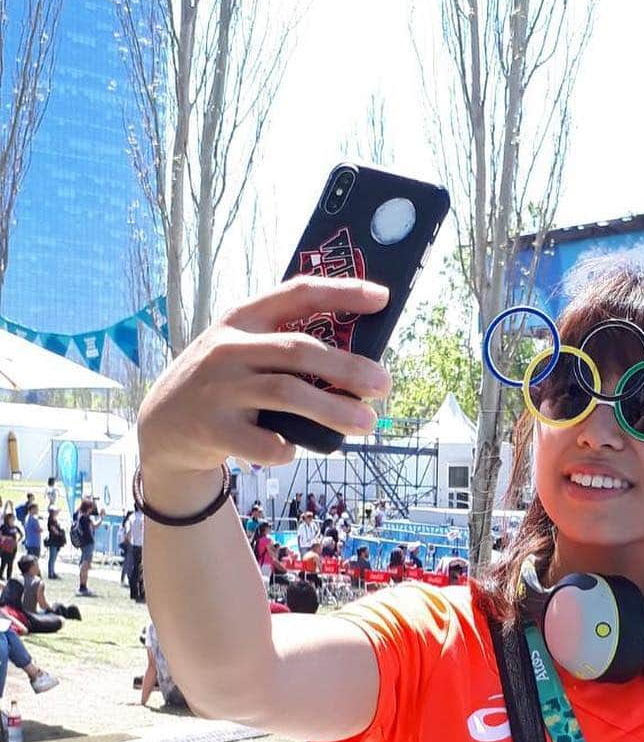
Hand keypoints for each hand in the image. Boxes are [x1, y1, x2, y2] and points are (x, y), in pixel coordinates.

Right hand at [137, 278, 391, 477]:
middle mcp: (229, 348)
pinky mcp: (212, 429)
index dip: (341, 292)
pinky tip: (293, 448)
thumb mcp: (242, 350)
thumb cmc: (222, 384)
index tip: (381, 298)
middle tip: (383, 384)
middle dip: (348, 367)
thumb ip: (284, 346)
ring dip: (333, 410)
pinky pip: (264, 442)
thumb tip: (357, 360)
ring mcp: (219, 388)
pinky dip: (286, 448)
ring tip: (366, 424)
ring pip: (287, 394)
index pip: (297, 294)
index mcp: (243, 319)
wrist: (162, 425)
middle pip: (299, 351)